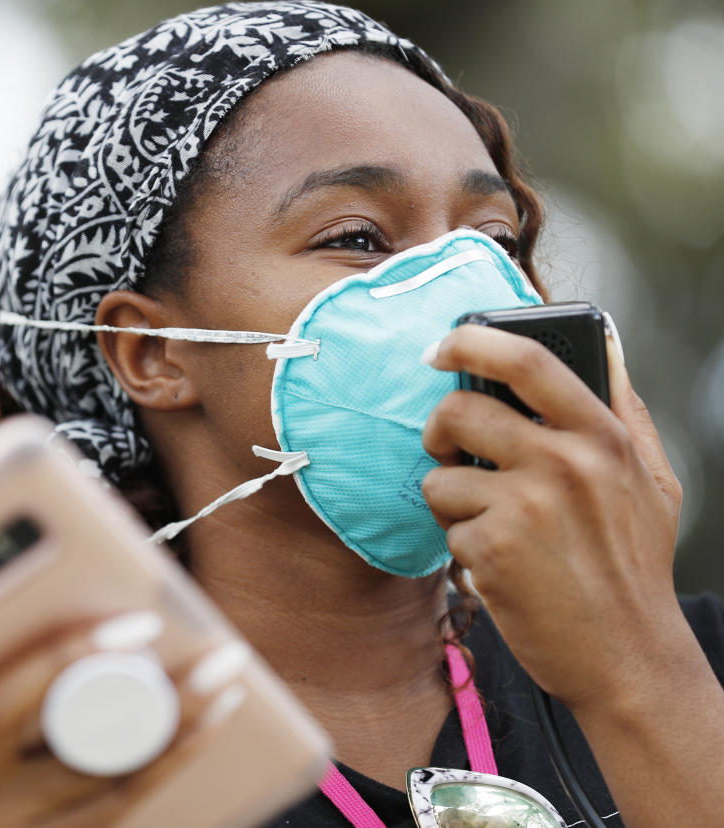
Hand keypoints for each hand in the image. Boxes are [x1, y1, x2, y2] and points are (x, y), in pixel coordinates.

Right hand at [0, 594, 247, 827]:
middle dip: (72, 658)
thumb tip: (66, 592)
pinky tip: (215, 715)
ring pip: (89, 763)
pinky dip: (177, 751)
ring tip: (217, 665)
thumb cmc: (15, 785)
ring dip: (167, 711)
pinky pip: (130, 796)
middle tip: (140, 623)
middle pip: (5, 715)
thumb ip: (3, 674)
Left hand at [419, 323, 684, 709]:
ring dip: (451, 503)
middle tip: (448, 452)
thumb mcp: (651, 481)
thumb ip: (623, 412)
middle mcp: (567, 462)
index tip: (442, 346)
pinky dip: (462, 548)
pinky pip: (445, 527)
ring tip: (493, 528)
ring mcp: (527, 505)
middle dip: (438, 432)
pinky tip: (501, 567)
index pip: (529, 362)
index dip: (473, 342)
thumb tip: (604, 343)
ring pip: (440, 475)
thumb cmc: (632, 566)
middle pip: (460, 410)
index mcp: (605, 437)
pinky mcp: (492, 547)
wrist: (627, 657)